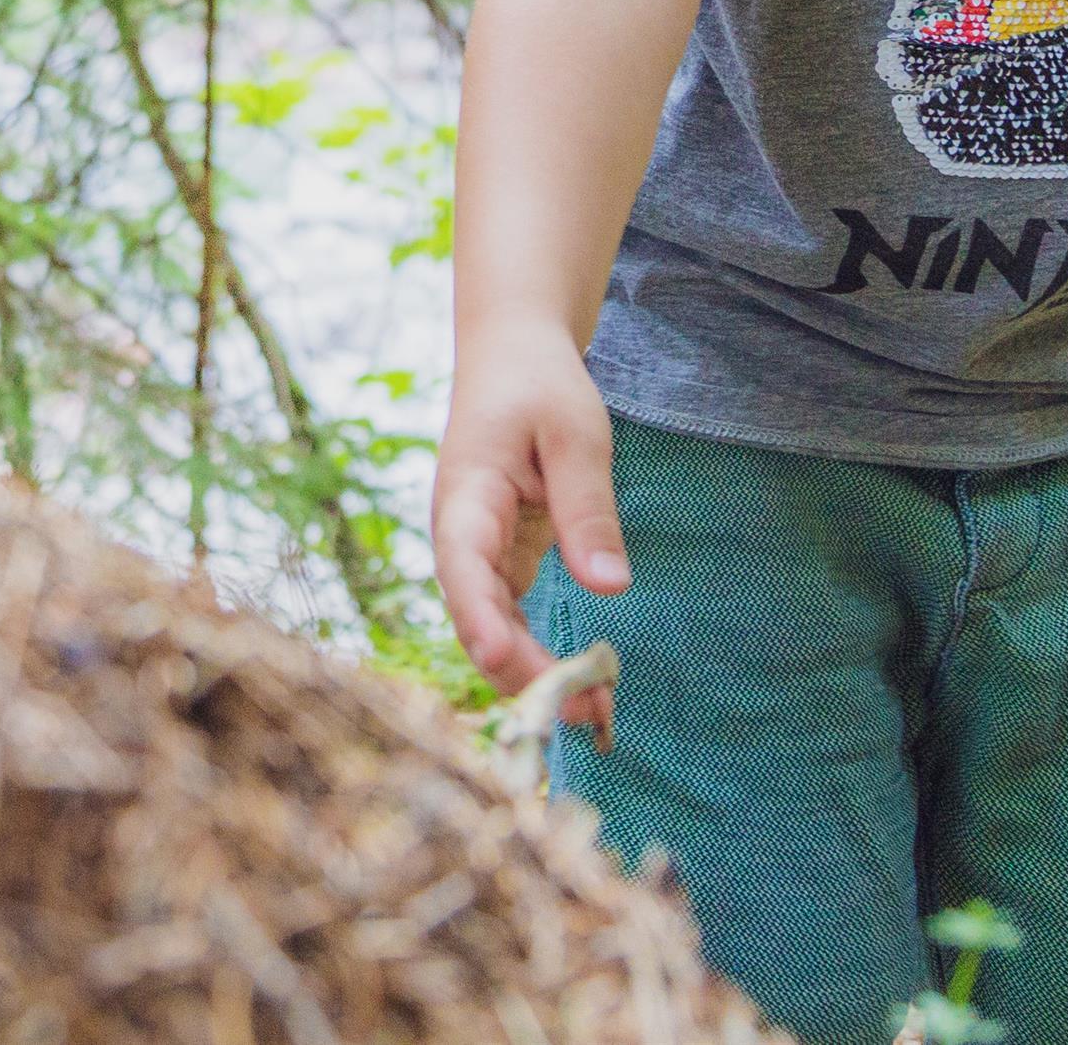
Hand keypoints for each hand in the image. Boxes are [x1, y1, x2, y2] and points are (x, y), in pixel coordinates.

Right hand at [431, 317, 629, 731]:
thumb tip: (609, 588)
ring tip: (594, 709)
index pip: (462, 562)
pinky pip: (508, 618)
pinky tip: (581, 679)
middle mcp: (459, 533)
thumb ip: (588, 510)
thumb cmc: (540, 385)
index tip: (501, 656)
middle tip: (587, 708)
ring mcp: (474, 551)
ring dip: (532, 672)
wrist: (511, 356)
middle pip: (474, 615)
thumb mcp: (577, 436)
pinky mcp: (497, 560)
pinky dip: (538, 652)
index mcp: (467, 492)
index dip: (478, 614)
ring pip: (489, 628)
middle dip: (521, 669)